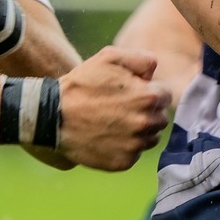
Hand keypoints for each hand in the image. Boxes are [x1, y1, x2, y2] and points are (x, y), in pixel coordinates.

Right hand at [54, 48, 172, 171]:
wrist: (54, 116)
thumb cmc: (82, 84)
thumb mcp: (109, 57)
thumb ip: (141, 59)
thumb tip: (155, 73)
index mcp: (148, 96)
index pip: (165, 96)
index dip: (149, 92)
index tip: (132, 93)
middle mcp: (146, 123)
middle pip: (160, 119)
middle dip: (146, 112)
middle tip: (121, 108)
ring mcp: (135, 145)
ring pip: (150, 138)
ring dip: (138, 131)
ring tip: (113, 123)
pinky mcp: (123, 162)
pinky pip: (134, 154)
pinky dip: (125, 147)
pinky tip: (107, 137)